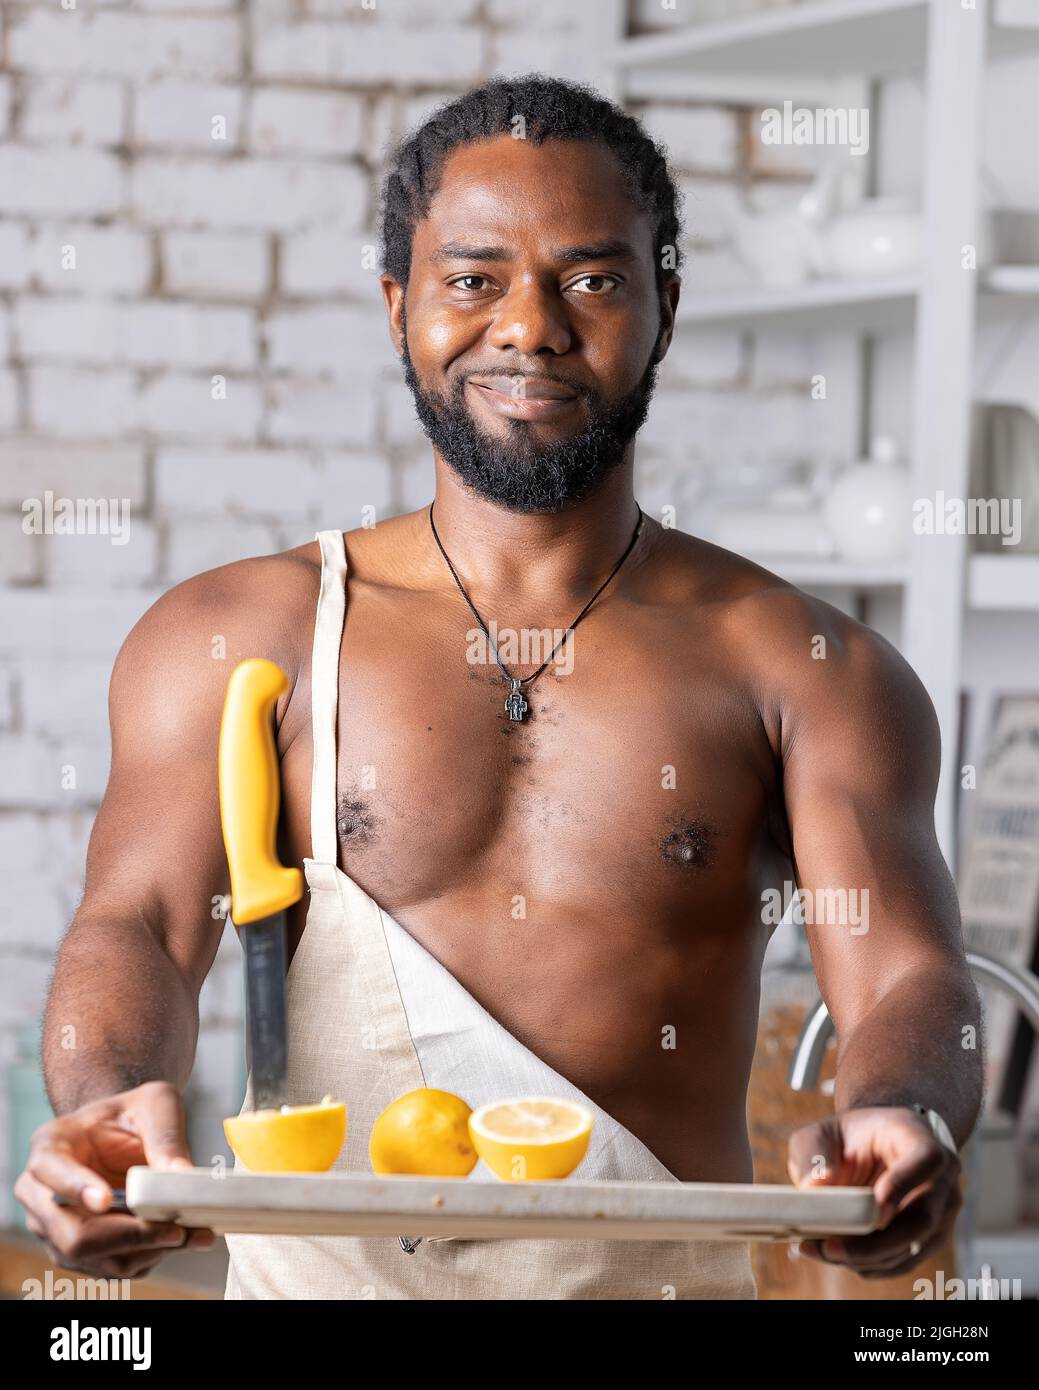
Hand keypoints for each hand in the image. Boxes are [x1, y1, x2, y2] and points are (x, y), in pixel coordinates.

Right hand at [14, 1080, 215, 1280]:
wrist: (124, 1133)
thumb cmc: (133, 1113)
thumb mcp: (156, 1105)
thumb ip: (166, 1136)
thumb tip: (180, 1176)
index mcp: (51, 1145)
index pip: (51, 1170)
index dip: (76, 1188)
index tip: (106, 1199)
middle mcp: (42, 1193)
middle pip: (70, 1233)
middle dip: (126, 1235)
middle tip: (174, 1228)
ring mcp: (56, 1228)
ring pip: (93, 1259)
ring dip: (143, 1252)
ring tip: (189, 1233)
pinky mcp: (80, 1251)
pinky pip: (111, 1267)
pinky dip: (147, 1258)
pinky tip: (177, 1239)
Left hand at [787, 1106, 961, 1278]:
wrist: (875, 1147)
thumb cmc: (849, 1137)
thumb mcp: (821, 1132)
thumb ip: (812, 1153)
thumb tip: (814, 1186)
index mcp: (919, 1139)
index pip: (925, 1160)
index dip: (901, 1186)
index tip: (874, 1211)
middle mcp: (942, 1178)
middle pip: (921, 1219)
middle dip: (873, 1242)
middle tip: (830, 1248)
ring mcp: (942, 1212)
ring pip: (912, 1247)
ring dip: (866, 1258)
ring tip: (823, 1251)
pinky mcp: (931, 1239)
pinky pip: (904, 1261)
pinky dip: (871, 1264)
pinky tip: (838, 1256)